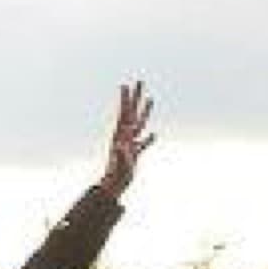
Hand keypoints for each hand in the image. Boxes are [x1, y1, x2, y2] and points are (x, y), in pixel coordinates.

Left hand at [99, 80, 155, 195]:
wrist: (114, 186)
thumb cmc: (116, 175)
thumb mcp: (119, 163)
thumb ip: (120, 153)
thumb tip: (120, 145)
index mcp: (121, 135)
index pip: (125, 113)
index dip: (125, 99)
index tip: (125, 85)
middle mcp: (124, 136)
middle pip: (132, 113)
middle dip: (136, 98)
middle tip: (139, 82)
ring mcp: (129, 144)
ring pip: (139, 124)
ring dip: (145, 112)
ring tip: (150, 99)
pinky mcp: (133, 154)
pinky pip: (142, 144)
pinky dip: (148, 139)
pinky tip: (154, 135)